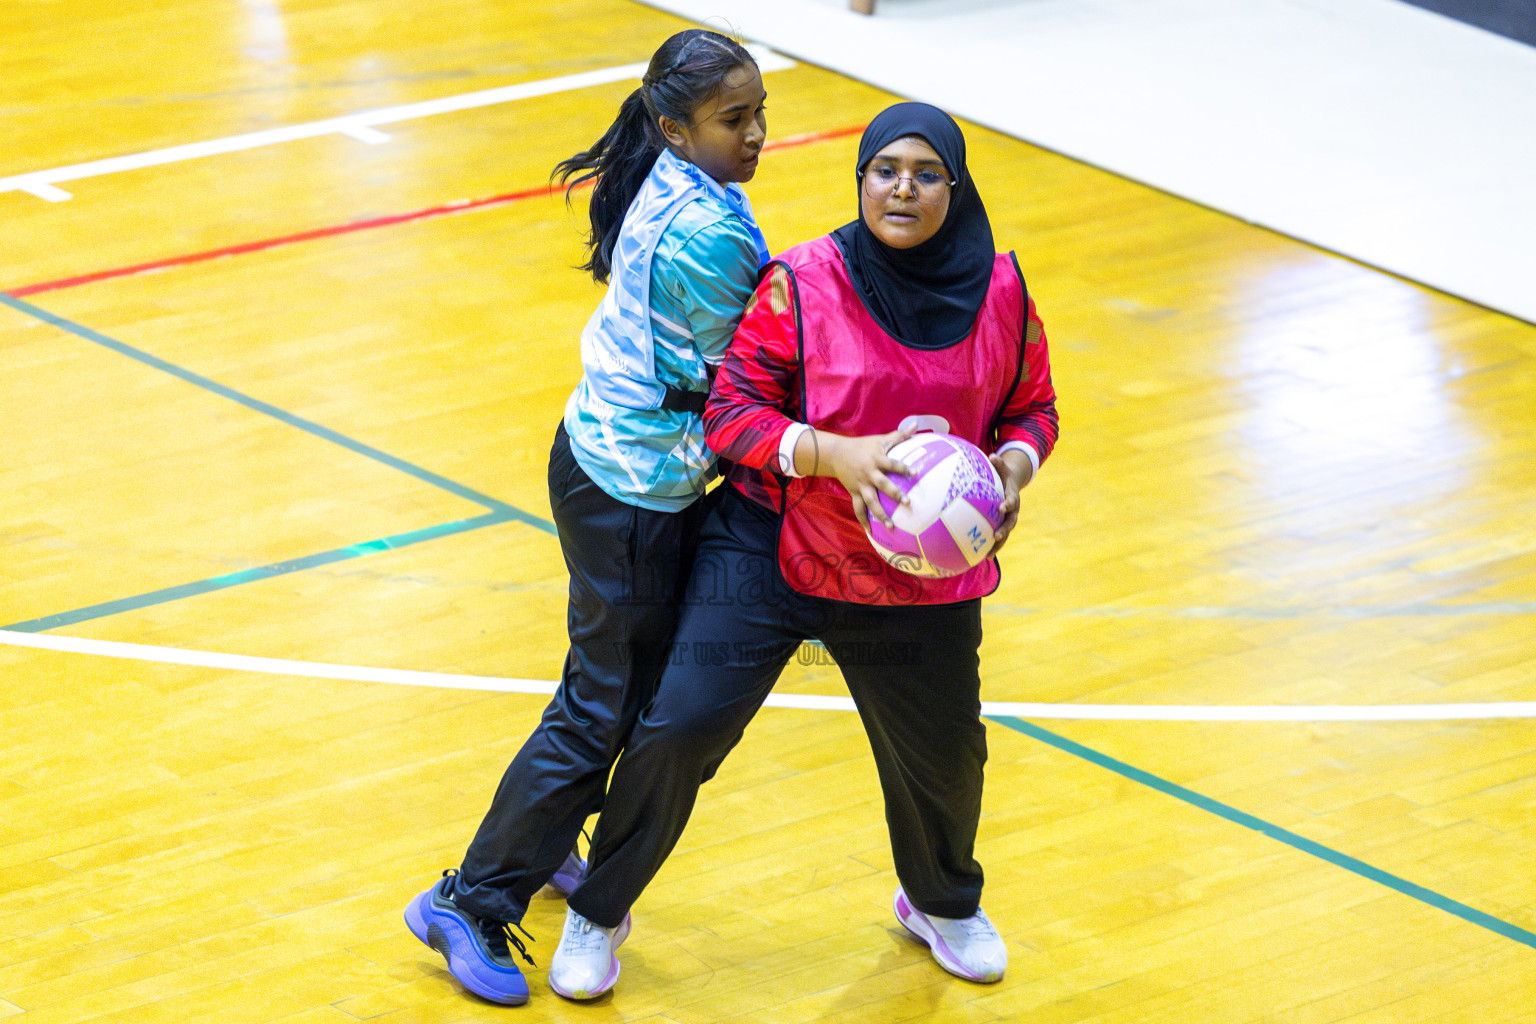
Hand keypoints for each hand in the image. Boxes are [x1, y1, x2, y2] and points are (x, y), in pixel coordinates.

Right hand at [797, 426, 915, 529]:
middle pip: (883, 485)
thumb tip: (916, 425)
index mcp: (876, 459)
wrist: (836, 454)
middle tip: (907, 503)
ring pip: (871, 502)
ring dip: (881, 515)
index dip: (903, 468)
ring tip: (892, 527)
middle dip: (894, 494)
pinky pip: (858, 509)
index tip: (915, 474)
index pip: (892, 464)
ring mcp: (861, 485)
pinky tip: (871, 532)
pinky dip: (863, 521)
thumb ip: (899, 435)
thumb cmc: (863, 446)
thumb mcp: (880, 439)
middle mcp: (869, 473)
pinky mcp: (854, 493)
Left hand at [987, 449, 1033, 555]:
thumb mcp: (1003, 468)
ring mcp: (1008, 520)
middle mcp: (1012, 512)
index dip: (1007, 504)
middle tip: (995, 537)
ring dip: (997, 545)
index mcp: (1012, 497)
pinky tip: (981, 557)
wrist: (1012, 484)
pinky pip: (997, 538)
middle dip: (1004, 530)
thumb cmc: (1003, 475)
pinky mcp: (1002, 526)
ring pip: (1005, 534)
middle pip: (1010, 523)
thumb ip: (998, 464)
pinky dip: (991, 547)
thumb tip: (992, 455)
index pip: (1011, 501)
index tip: (1001, 508)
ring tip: (988, 555)